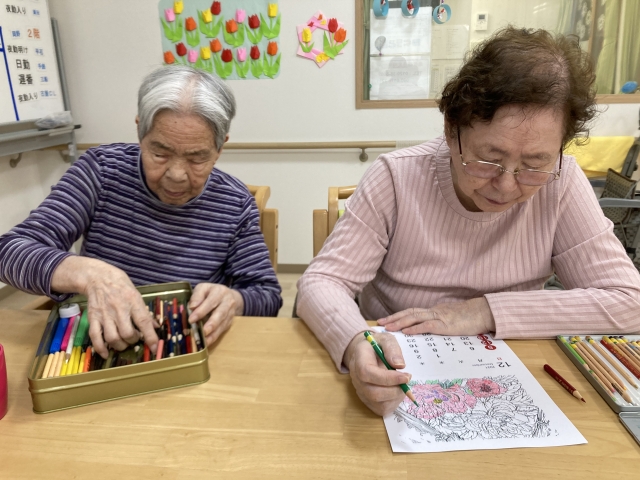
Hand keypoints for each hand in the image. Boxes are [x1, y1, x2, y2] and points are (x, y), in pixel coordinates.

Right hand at [53, 256, 158, 358]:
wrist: (97, 277)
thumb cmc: (120, 285)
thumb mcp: (137, 294)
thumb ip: (145, 312)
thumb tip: (156, 327)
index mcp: (133, 301)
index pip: (144, 322)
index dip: (150, 337)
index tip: (154, 347)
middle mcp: (119, 309)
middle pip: (127, 333)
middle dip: (133, 340)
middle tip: (134, 338)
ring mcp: (104, 315)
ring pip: (112, 338)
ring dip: (120, 345)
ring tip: (123, 342)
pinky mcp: (93, 318)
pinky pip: (95, 337)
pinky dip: (100, 348)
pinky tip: (106, 352)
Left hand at [188, 283, 243, 345]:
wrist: (228, 296)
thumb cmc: (211, 292)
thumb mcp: (203, 288)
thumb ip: (197, 296)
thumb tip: (192, 307)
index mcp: (219, 292)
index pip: (211, 302)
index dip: (201, 311)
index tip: (191, 319)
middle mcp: (227, 302)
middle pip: (220, 313)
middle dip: (211, 323)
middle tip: (203, 331)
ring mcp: (230, 313)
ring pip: (223, 324)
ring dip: (213, 333)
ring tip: (204, 340)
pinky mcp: (229, 322)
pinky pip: (222, 330)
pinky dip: (214, 337)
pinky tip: (207, 342)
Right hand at [343, 331, 410, 415]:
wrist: (366, 353)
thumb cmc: (377, 346)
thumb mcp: (386, 339)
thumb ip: (392, 349)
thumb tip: (399, 365)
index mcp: (359, 360)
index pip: (368, 373)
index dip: (388, 378)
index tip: (406, 376)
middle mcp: (356, 378)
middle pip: (373, 392)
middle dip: (395, 390)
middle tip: (407, 380)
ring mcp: (360, 391)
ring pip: (378, 403)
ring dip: (396, 396)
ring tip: (402, 384)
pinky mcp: (367, 400)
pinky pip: (380, 408)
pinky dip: (393, 402)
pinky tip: (397, 391)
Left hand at [377, 297, 495, 335]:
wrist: (483, 312)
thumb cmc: (470, 318)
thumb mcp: (451, 320)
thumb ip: (440, 324)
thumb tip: (429, 332)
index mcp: (434, 311)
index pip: (412, 312)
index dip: (398, 316)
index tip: (386, 320)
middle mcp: (433, 312)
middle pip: (409, 313)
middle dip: (394, 318)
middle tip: (380, 323)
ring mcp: (439, 317)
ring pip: (414, 317)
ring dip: (400, 322)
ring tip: (389, 328)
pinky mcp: (445, 324)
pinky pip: (427, 325)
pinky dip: (415, 328)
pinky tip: (406, 332)